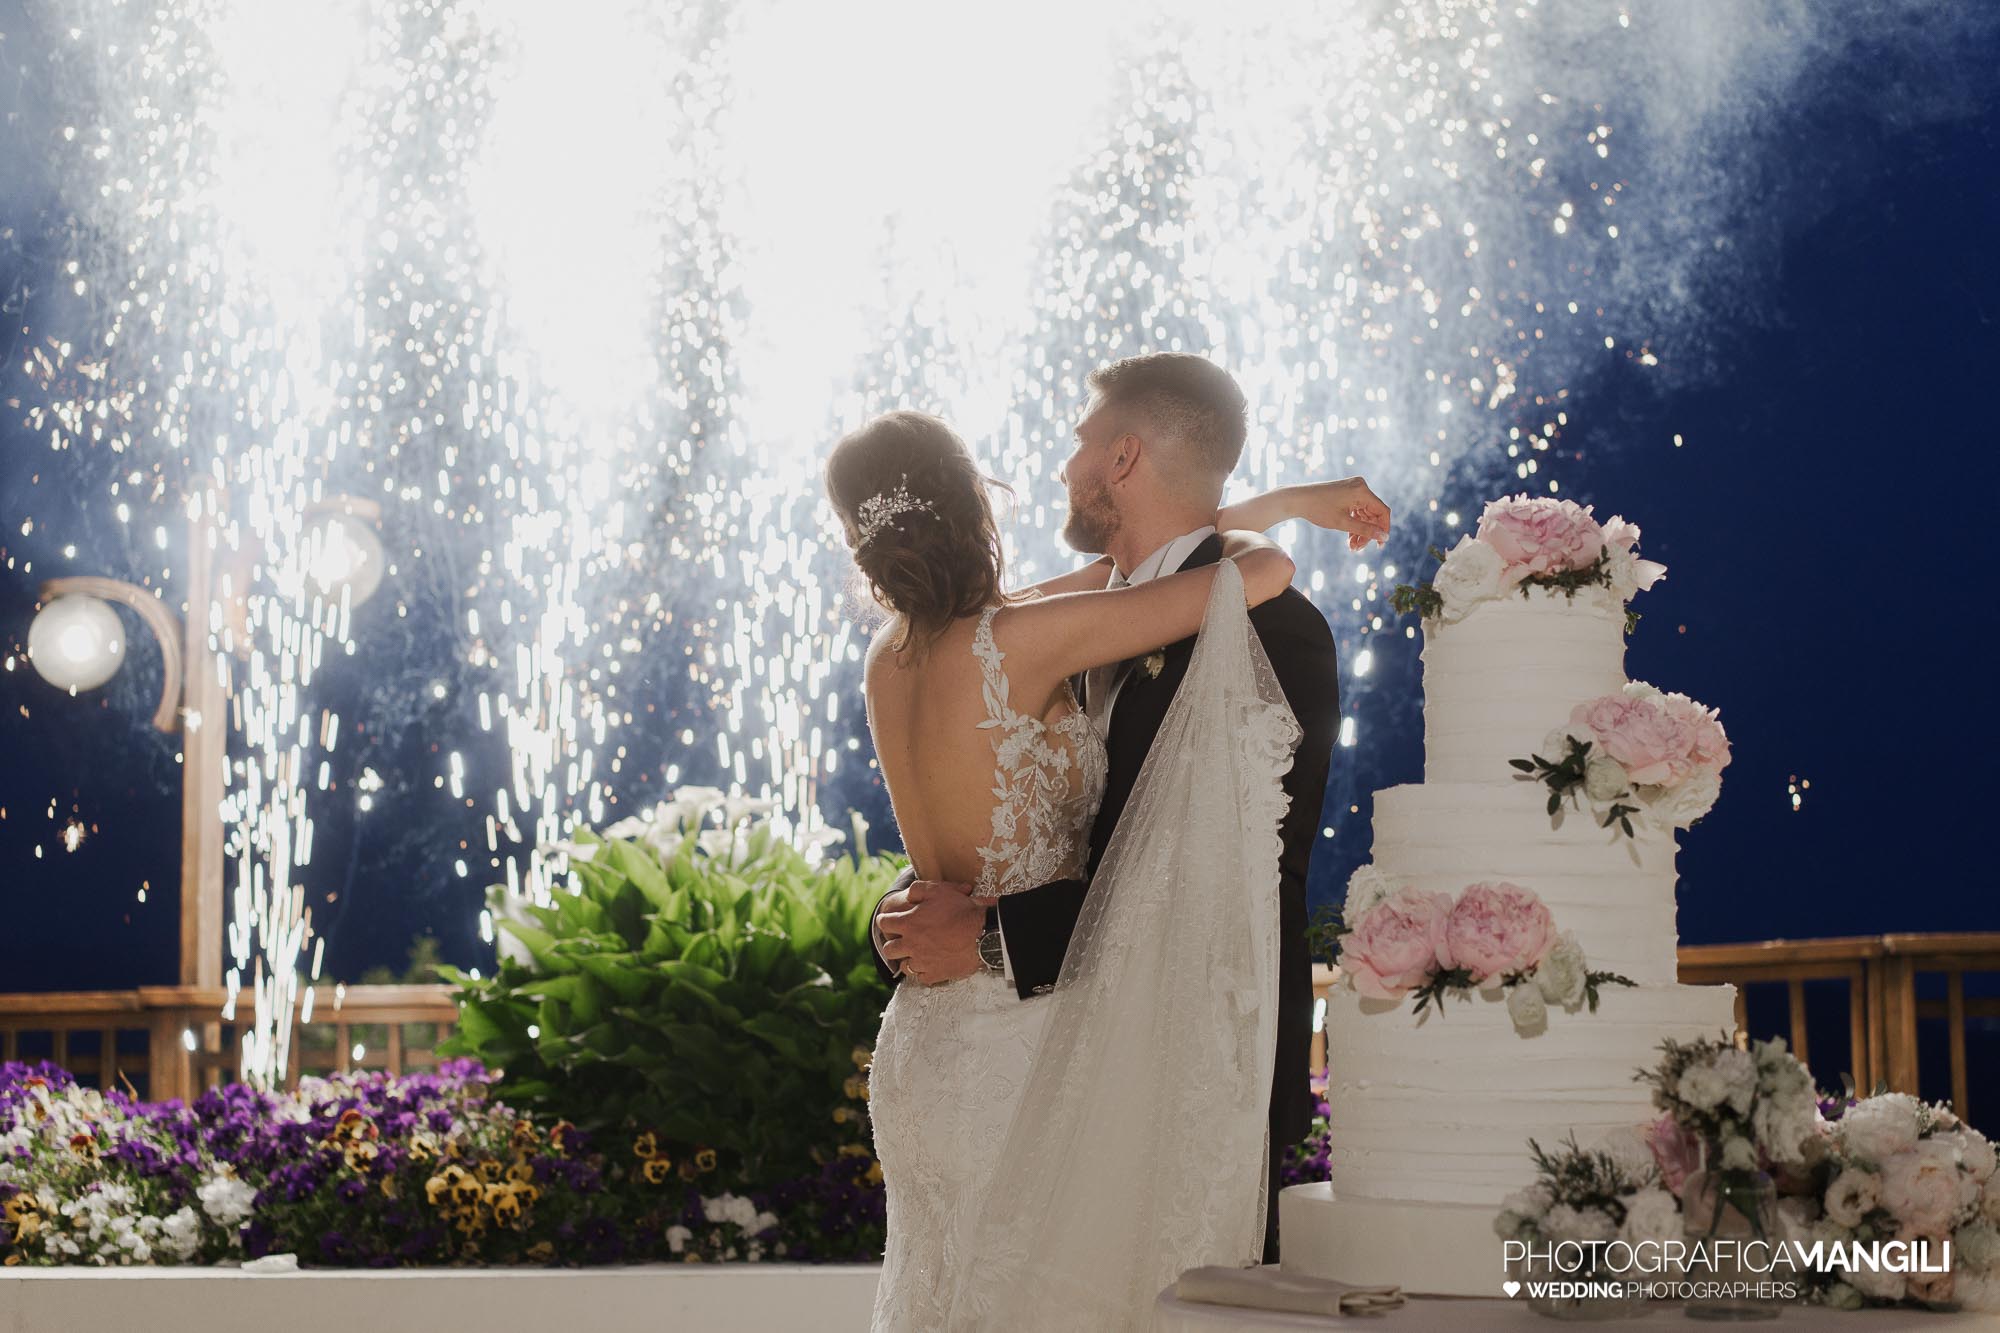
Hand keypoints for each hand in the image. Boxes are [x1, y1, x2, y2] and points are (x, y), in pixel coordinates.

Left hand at [877, 879, 998, 984]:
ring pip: (904, 966)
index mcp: (909, 923)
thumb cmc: (961, 910)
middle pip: (888, 950)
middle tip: (902, 940)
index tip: (889, 921)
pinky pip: (921, 978)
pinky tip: (930, 965)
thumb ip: (918, 890)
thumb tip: (909, 896)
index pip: (884, 923)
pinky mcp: (935, 975)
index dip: (885, 920)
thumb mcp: (938, 890)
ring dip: (908, 959)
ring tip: (916, 954)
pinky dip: (924, 972)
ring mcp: (922, 962)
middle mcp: (911, 944)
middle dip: (893, 944)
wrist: (982, 934)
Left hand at [1311, 477, 1391, 551]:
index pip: (1382, 511)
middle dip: (1367, 532)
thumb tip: (1384, 537)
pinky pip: (1357, 510)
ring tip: (1352, 546)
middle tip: (1358, 548)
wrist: (1298, 499)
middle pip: (1373, 514)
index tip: (1379, 545)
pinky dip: (1355, 523)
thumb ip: (1366, 530)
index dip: (1383, 529)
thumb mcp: (1343, 523)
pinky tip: (1350, 537)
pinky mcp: (1347, 492)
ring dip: (1360, 530)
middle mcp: (1361, 487)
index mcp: (1362, 491)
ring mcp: (1354, 488)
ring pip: (1365, 514)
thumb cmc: (1318, 509)